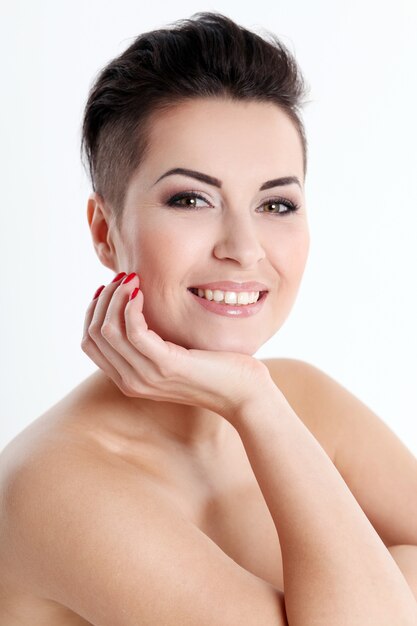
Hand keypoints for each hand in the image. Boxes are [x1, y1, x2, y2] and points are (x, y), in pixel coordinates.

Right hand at [81, 272, 274, 421]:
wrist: (243, 394)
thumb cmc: (214, 369)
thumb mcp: (173, 356)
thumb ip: (151, 342)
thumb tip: (134, 308)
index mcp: (129, 380)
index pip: (90, 344)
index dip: (93, 311)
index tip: (108, 289)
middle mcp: (131, 382)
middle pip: (94, 335)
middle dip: (102, 300)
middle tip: (121, 278)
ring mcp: (147, 376)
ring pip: (108, 331)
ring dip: (115, 297)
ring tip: (130, 279)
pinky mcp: (166, 365)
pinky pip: (134, 330)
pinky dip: (131, 306)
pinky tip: (141, 291)